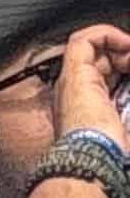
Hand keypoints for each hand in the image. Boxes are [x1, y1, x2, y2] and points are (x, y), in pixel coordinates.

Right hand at [55, 24, 129, 152]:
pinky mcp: (74, 75)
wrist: (95, 162)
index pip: (106, 76)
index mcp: (89, 108)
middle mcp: (75, 93)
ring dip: (117, 43)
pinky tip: (126, 45)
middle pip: (98, 60)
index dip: (124, 67)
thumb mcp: (128, 120)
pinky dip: (106, 35)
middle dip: (124, 54)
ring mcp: (72, 83)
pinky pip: (83, 40)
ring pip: (88, 47)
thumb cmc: (111, 154)